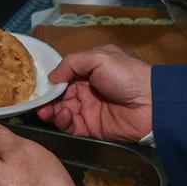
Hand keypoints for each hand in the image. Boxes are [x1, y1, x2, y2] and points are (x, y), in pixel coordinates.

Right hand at [35, 46, 153, 142]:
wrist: (150, 104)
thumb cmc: (126, 75)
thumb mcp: (99, 57)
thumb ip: (72, 63)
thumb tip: (52, 76)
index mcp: (89, 70)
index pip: (63, 75)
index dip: (50, 80)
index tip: (36, 84)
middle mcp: (86, 89)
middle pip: (59, 94)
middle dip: (47, 98)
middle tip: (37, 102)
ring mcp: (88, 109)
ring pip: (61, 110)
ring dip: (52, 110)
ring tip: (47, 111)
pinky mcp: (91, 127)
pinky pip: (71, 126)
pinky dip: (63, 122)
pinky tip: (64, 116)